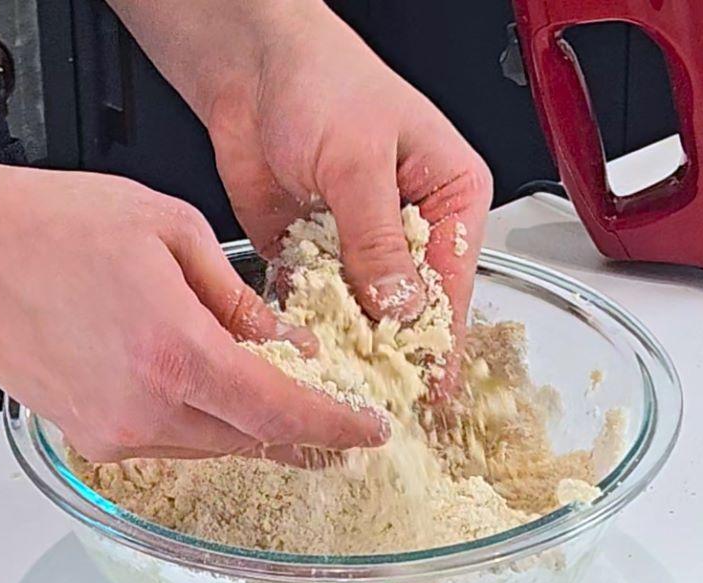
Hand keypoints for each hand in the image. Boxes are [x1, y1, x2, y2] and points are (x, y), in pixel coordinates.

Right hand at [0, 162, 386, 461]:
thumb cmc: (50, 225)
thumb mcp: (170, 230)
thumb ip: (237, 297)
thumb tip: (284, 343)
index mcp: (176, 351)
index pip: (282, 411)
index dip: (335, 426)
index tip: (369, 430)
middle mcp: (146, 407)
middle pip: (253, 439)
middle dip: (302, 430)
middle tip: (338, 414)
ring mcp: (114, 431)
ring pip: (214, 446)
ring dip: (253, 426)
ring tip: (277, 394)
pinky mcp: (90, 439)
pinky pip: (171, 442)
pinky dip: (203, 424)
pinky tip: (209, 390)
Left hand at [203, 8, 492, 390]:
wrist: (248, 66)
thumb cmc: (320, 80)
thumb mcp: (358, 160)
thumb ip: (376, 239)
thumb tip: (399, 306)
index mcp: (449, 195)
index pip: (454, 281)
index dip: (439, 338)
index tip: (429, 388)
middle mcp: (408, 226)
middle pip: (410, 306)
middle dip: (392, 349)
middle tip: (377, 396)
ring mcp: (359, 244)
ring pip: (363, 312)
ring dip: (348, 343)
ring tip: (337, 386)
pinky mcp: (313, 254)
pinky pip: (316, 303)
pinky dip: (307, 326)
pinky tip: (299, 353)